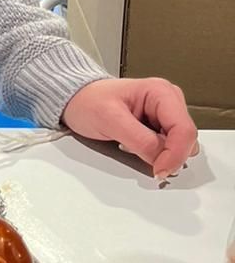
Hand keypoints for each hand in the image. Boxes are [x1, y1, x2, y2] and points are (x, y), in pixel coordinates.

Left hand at [62, 77, 197, 180]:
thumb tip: (161, 160)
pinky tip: (137, 149)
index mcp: (160, 91)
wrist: (75, 100)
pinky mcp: (160, 127)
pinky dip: (158, 156)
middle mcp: (169, 101)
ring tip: (134, 148)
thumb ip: (139, 140)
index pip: (184, 130)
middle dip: (170, 156)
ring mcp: (166, 115)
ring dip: (163, 156)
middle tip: (145, 162)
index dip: (175, 155)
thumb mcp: (109, 120)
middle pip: (187, 140)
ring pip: (181, 146)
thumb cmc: (88, 101)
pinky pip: (169, 149)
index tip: (158, 171)